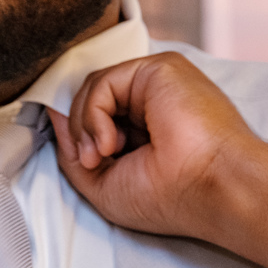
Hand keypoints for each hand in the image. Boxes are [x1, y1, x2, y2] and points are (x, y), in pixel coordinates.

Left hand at [48, 52, 267, 267]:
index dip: (79, 136)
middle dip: (79, 132)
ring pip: (93, 88)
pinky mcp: (160, 68)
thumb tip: (52, 114)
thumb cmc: (171, 198)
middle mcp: (152, 101)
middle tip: (94, 162)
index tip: (86, 162)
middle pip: (91, 99)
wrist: (215, 189)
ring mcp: (157, 83)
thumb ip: (71, 150)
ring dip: (84, 126)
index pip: (96, 115)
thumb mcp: (102, 185)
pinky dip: (94, 113)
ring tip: (104, 155)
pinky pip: (103, 81)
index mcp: (146, 127)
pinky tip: (111, 141)